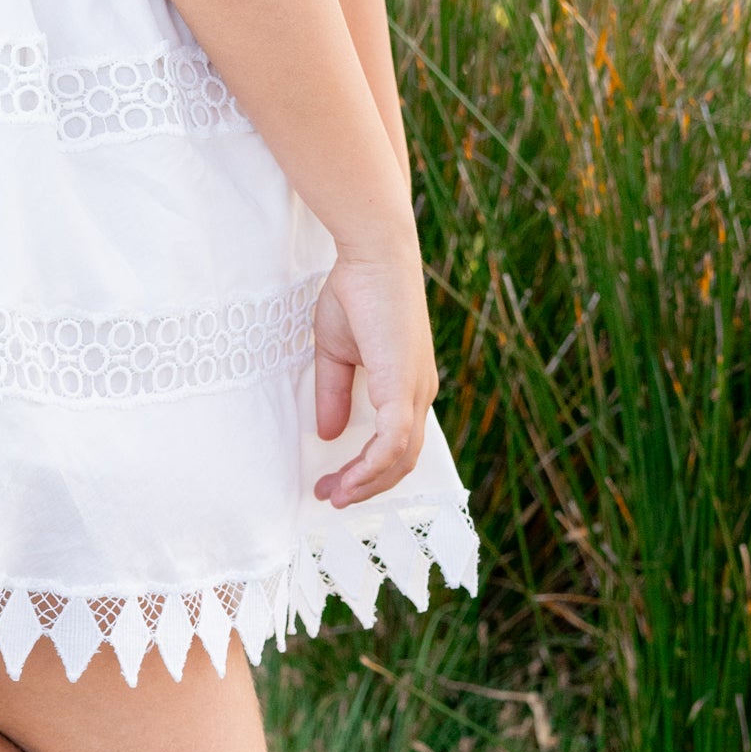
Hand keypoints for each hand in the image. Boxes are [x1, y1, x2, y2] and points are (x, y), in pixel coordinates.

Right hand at [310, 242, 436, 508]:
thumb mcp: (335, 352)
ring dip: (366, 483)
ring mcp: (416, 390)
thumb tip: (330, 433)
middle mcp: (420, 393)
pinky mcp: (404, 385)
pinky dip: (371, 466)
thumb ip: (335, 393)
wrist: (373, 255)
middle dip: (365, 485)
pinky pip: (393, 442)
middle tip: (331, 496)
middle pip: (402, 461)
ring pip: (400, 458)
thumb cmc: (356, 292)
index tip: (333, 482)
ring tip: (335, 494)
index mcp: (408, 385)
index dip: (367, 470)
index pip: (397, 444)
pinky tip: (348, 477)